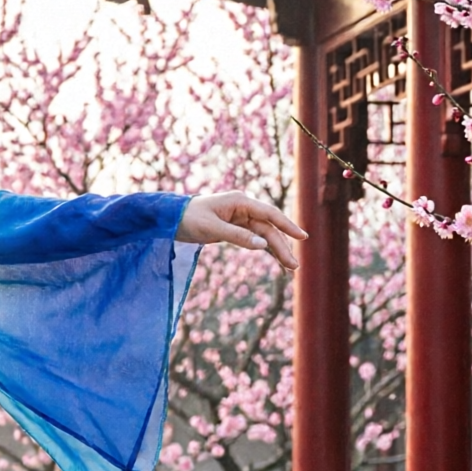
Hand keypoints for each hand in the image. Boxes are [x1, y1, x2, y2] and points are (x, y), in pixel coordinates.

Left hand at [178, 191, 303, 270]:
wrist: (169, 219)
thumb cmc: (188, 219)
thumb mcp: (211, 229)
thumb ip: (237, 236)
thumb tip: (263, 245)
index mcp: (240, 202)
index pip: (269, 214)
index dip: (287, 225)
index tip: (302, 237)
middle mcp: (243, 208)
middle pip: (268, 228)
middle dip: (282, 246)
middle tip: (294, 266)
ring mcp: (239, 219)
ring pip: (263, 236)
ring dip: (276, 250)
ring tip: (290, 268)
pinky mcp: (234, 228)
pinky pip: (253, 239)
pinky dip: (263, 249)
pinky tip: (276, 260)